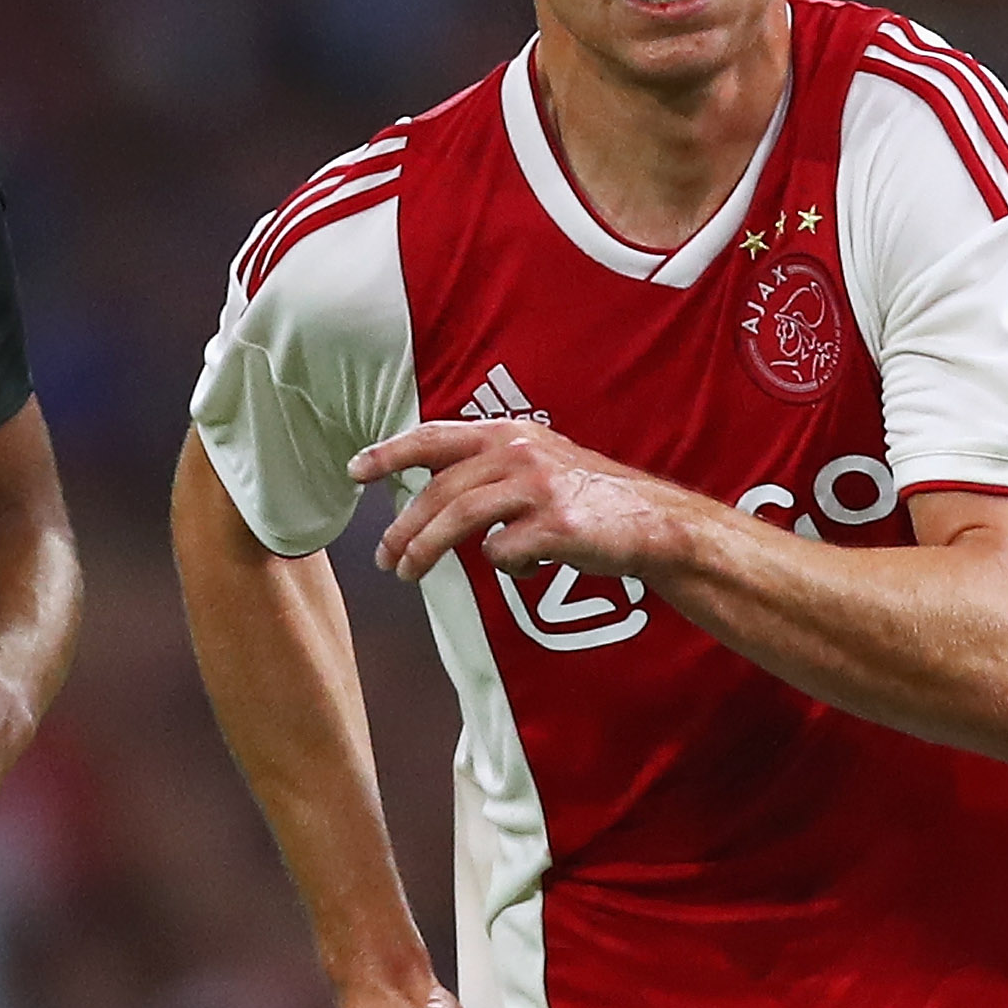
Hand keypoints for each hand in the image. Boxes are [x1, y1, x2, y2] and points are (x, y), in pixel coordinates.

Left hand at [359, 419, 725, 590]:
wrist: (652, 521)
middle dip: (403, 528)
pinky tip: (524, 570)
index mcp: (508, 434)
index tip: (355, 470)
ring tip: (408, 573)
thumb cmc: (589, 497)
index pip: (435, 438)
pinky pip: (504, 553)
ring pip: (459, 520)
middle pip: (439, 491)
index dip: (390, 452)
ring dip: (425, 550)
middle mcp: (519, 453)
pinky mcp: (557, 526)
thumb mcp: (538, 463)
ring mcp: (538, 488)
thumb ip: (488, 468)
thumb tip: (430, 494)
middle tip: (385, 559)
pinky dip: (505, 567)